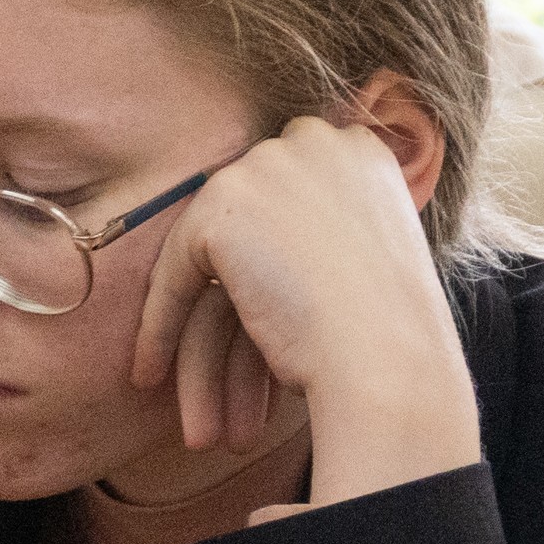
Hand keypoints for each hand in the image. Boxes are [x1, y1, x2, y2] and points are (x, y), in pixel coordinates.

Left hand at [130, 111, 480, 509]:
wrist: (389, 357)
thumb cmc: (393, 338)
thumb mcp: (368, 263)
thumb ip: (321, 238)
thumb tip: (269, 257)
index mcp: (363, 152)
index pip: (290, 200)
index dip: (270, 260)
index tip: (255, 312)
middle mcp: (316, 143)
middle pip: (249, 228)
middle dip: (231, 305)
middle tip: (219, 365)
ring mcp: (266, 167)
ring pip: (210, 256)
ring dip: (195, 336)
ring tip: (188, 401)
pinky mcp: (222, 208)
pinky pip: (176, 273)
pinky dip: (159, 328)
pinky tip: (150, 375)